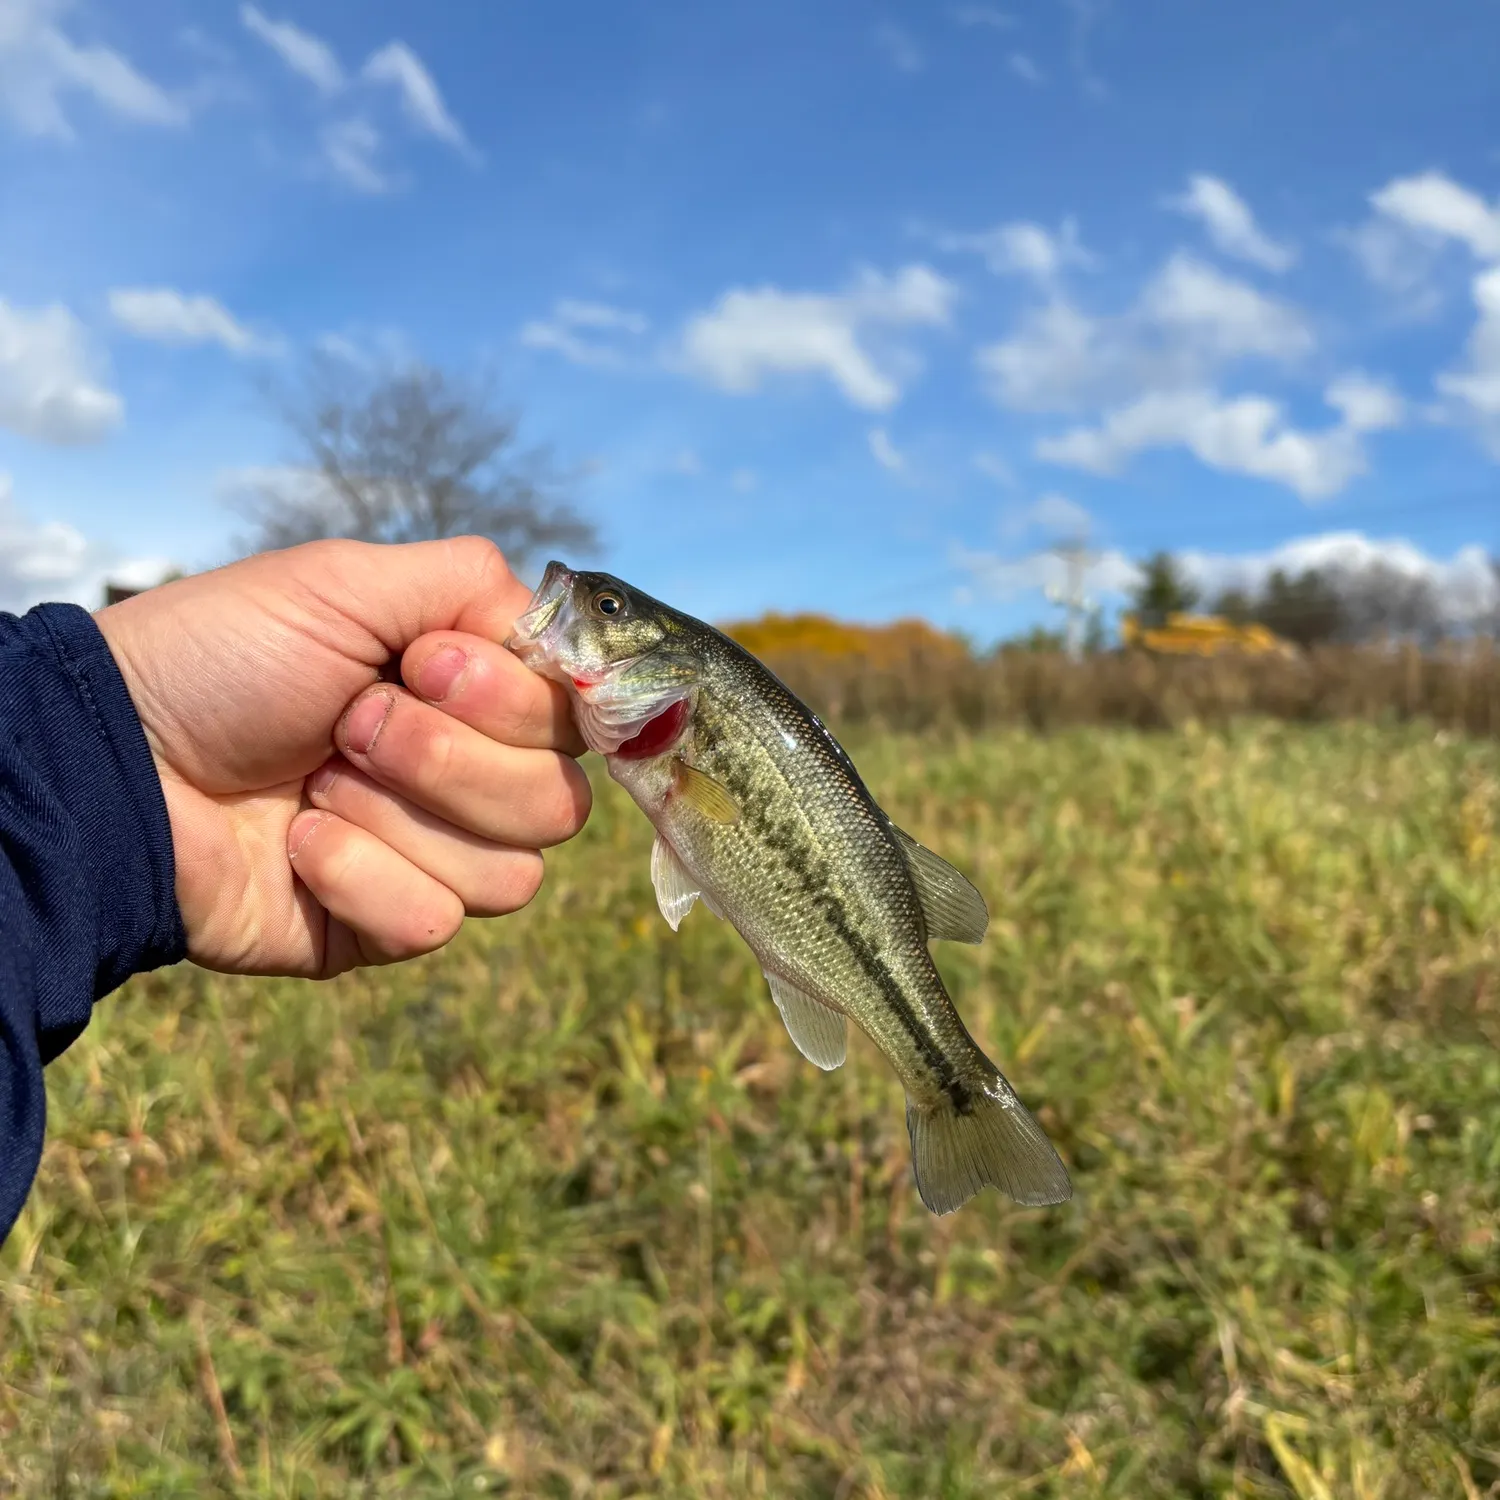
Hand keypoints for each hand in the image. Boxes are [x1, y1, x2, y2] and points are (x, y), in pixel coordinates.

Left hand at [95, 537, 588, 977]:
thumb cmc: (222, 659)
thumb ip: (474, 586)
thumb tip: (567, 636)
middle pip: (559, 804)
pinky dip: (359, 877)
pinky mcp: (385, 927)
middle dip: (445, 759)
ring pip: (510, 873)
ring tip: (312, 786)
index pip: (575, 721)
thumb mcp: (347, 583)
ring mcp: (431, 857)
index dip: (513, 703)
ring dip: (397, 817)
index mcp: (472, 698)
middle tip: (348, 724)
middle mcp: (468, 780)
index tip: (423, 667)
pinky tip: (295, 847)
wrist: (116, 761)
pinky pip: (434, 922)